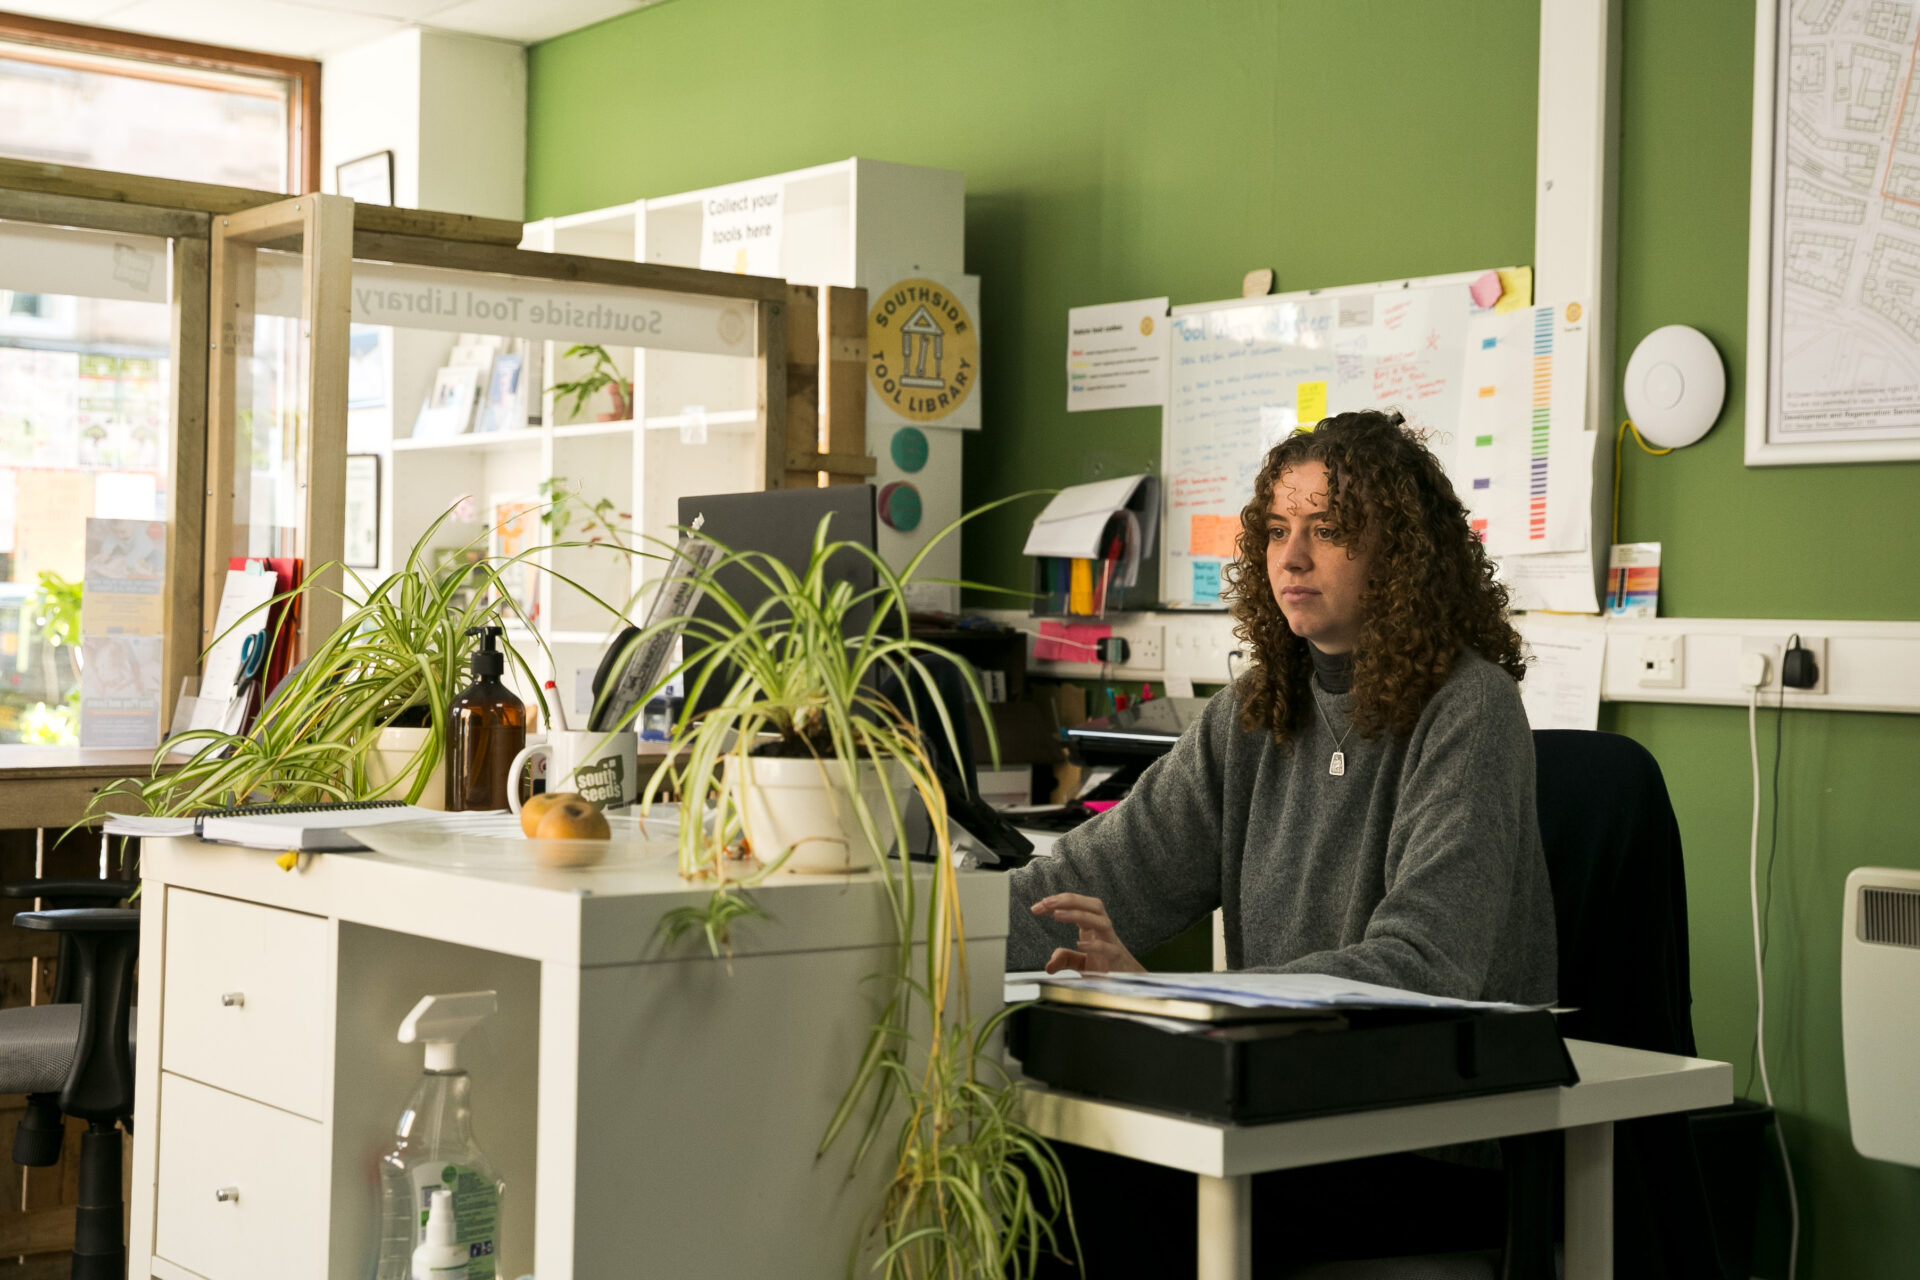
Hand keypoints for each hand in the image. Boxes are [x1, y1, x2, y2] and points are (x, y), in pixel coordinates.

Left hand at [1031, 893, 1145, 974]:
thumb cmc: (1106, 967)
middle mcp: (1103, 930)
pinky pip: (1109, 948)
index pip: (1078, 905)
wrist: (1128, 983)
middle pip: (1093, 905)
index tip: (1037, 907)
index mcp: (1093, 926)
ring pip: (1102, 921)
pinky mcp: (1117, 960)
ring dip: (1079, 915)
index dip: (1058, 902)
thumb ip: (1065, 959)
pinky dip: (1095, 945)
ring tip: (1057, 915)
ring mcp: (1112, 943)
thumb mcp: (1080, 962)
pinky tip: (1079, 945)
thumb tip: (1049, 965)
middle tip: (1046, 903)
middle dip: (1069, 900)